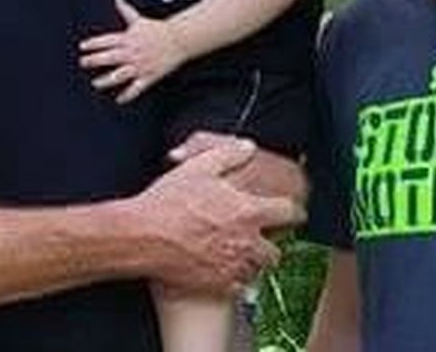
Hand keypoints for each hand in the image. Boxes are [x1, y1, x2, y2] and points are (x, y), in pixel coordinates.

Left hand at [78, 0, 189, 102]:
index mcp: (128, 39)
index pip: (106, 41)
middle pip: (109, 57)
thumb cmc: (158, 30)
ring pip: (120, 75)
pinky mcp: (149, 76)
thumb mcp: (139, 20)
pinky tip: (120, 99)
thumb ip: (125, 10)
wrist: (179, 39)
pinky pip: (136, 88)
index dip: (93, 44)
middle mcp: (132, 52)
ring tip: (96, 84)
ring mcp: (140, 65)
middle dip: (94, 61)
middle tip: (83, 63)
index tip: (82, 47)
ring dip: (106, 80)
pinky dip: (128, 95)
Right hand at [136, 137, 303, 295]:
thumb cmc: (170, 200)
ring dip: (252, 262)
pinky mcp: (217, 286)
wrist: (143, 236)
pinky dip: (236, 280)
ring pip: (257, 270)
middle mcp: (246, 242)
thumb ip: (229, 154)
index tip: (290, 212)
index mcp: (248, 212)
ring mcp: (233, 267)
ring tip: (238, 252)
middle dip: (270, 243)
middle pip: (276, 251)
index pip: (290, 213)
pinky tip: (223, 268)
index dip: (292, 211)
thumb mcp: (200, 166)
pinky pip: (239, 288)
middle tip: (258, 237)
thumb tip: (249, 147)